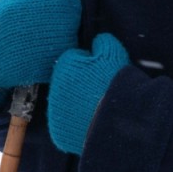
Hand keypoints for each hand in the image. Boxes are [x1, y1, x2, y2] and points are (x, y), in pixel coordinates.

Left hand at [47, 33, 129, 154]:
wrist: (118, 120)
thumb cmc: (116, 84)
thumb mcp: (113, 54)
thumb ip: (103, 42)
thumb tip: (99, 39)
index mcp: (63, 66)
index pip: (73, 60)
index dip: (90, 65)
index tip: (100, 73)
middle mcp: (53, 89)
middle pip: (67, 82)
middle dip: (81, 83)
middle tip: (99, 91)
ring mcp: (54, 112)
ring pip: (66, 103)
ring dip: (77, 103)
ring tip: (97, 108)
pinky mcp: (58, 132)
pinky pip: (66, 124)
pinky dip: (76, 123)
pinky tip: (91, 122)